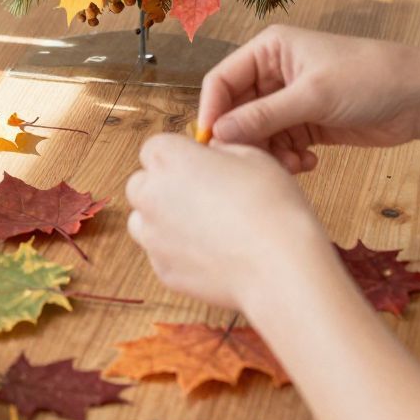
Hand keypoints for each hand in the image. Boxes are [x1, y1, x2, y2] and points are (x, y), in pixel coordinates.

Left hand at [126, 131, 317, 309]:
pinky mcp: (163, 270)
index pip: (154, 149)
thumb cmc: (269, 203)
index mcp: (168, 157)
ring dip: (164, 220)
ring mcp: (153, 236)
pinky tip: (212, 253)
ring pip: (144, 223)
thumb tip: (211, 157)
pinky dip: (178, 252)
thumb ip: (220, 151)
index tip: (200, 166)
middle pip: (141, 185)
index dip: (178, 156)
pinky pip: (161, 255)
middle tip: (201, 196)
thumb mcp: (251, 155)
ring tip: (204, 227)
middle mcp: (150, 195)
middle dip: (163, 188)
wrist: (278, 264)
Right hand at [197, 25, 419, 173]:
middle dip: (245, 140)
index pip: (221, 80)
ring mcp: (291, 99)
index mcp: (269, 50)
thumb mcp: (312, 96)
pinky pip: (281, 144)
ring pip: (258, 133)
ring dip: (270, 153)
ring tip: (293, 165)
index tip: (212, 147)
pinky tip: (309, 163)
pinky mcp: (307, 123)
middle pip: (237, 111)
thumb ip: (263, 116)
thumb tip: (217, 134)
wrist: (418, 97)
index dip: (212, 113)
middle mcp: (274, 72)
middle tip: (255, 166)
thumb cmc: (368, 78)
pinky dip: (288, 158)